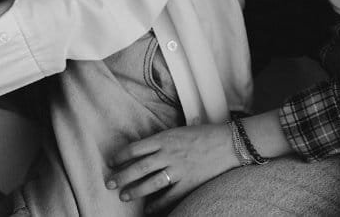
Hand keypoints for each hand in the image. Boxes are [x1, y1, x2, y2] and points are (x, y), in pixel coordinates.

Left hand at [106, 123, 237, 213]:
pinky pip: (169, 196)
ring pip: (150, 182)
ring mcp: (179, 169)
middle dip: (121, 176)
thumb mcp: (180, 130)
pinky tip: (149, 209)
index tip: (112, 162)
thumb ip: (164, 139)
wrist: (229, 143)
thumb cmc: (206, 134)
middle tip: (109, 184)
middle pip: (138, 167)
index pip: (136, 148)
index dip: (121, 155)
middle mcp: (169, 153)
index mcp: (165, 138)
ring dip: (135, 190)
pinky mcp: (189, 183)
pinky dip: (157, 204)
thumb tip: (147, 147)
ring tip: (124, 196)